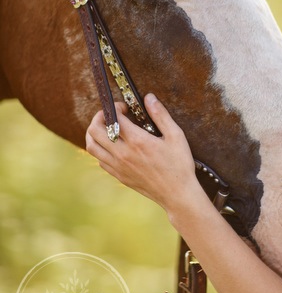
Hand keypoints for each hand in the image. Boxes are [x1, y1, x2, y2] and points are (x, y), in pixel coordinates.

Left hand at [85, 94, 199, 213]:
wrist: (177, 194)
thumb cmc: (179, 164)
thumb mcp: (175, 135)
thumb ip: (160, 114)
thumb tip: (149, 97)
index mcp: (137, 141)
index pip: (113, 117)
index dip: (115, 107)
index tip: (125, 107)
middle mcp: (123, 154)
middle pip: (94, 130)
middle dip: (99, 116)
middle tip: (111, 114)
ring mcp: (118, 166)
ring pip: (91, 146)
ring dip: (94, 132)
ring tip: (106, 127)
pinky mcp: (118, 176)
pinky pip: (99, 159)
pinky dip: (100, 148)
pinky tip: (113, 145)